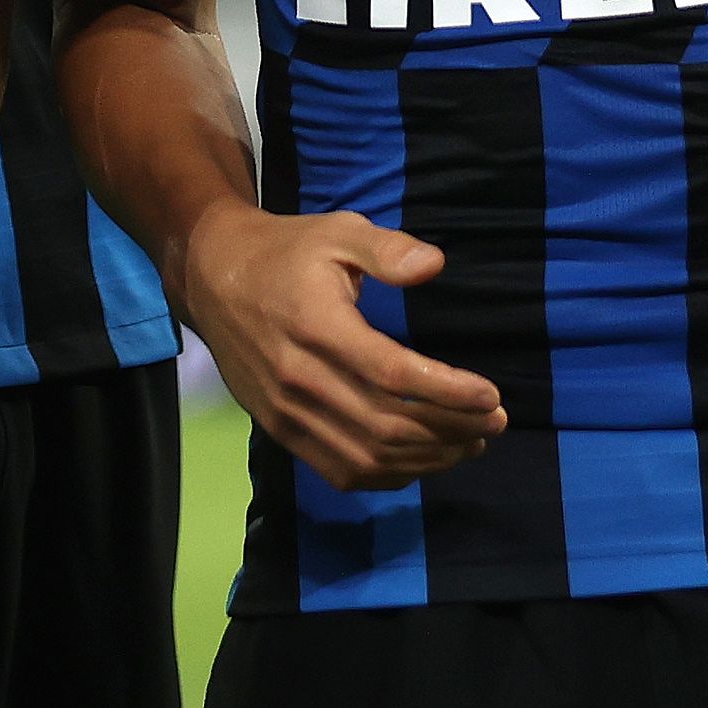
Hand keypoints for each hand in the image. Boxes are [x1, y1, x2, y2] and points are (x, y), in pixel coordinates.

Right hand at [179, 204, 503, 491]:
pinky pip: (340, 470)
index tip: (492, 395)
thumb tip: (434, 265)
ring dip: (427, 459)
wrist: (214, 279)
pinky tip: (424, 460)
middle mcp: (300, 378)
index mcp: (318, 326)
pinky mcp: (280, 430)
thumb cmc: (287, 252)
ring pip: (367, 456)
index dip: (447, 391)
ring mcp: (287, 412)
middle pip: (386, 424)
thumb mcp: (337, 232)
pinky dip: (389, 475)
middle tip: (494, 423)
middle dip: (451, 429)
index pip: (392, 374)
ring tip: (471, 443)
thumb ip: (386, 249)